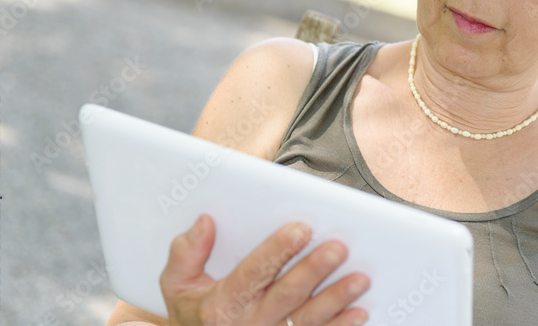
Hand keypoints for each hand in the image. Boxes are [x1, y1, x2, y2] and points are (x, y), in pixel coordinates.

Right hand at [159, 214, 369, 325]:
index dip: (278, 249)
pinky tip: (359, 312)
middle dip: (314, 270)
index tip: (301, 229)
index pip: (253, 272)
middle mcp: (248, 324)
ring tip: (360, 279)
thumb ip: (186, 253)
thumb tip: (205, 222)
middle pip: (288, 294)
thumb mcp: (177, 287)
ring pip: (308, 319)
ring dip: (336, 299)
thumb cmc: (195, 316)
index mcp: (221, 304)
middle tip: (339, 248)